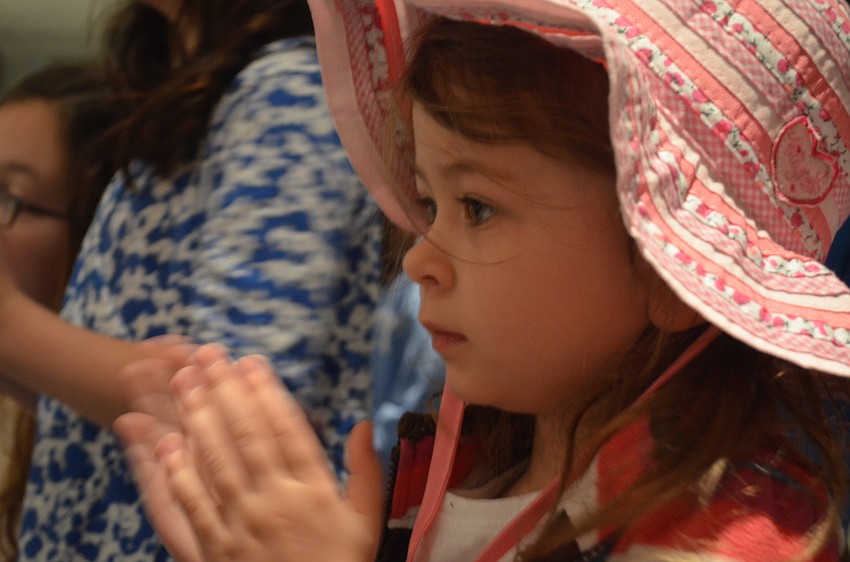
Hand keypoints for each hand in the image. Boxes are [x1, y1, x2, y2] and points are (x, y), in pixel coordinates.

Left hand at [117, 345, 382, 561]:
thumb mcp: (366, 519)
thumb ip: (366, 470)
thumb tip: (364, 423)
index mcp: (314, 491)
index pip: (287, 430)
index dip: (266, 393)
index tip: (251, 362)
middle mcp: (276, 501)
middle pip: (246, 437)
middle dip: (225, 392)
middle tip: (206, 357)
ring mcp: (242, 525)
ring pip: (216, 463)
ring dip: (198, 419)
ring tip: (184, 383)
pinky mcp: (214, 549)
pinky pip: (192, 506)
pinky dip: (177, 473)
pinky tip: (166, 442)